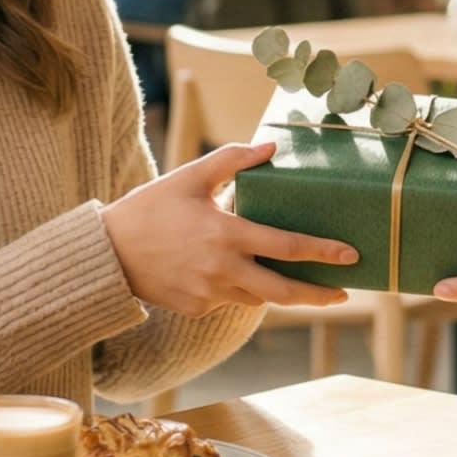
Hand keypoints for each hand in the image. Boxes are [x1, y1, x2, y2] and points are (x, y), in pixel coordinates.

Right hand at [104, 143, 356, 315]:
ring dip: (277, 291)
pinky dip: (236, 289)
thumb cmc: (150, 208)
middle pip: (283, 291)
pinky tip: (231, 274)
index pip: (286, 247)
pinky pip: (228, 301)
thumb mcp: (189, 177)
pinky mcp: (196, 308)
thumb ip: (232, 160)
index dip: (322, 252)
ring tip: (296, 282)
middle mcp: (222, 269)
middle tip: (343, 294)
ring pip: (257, 298)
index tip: (350, 256)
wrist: (106, 253)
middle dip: (318, 295)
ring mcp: (209, 293)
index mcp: (226, 234)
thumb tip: (271, 147)